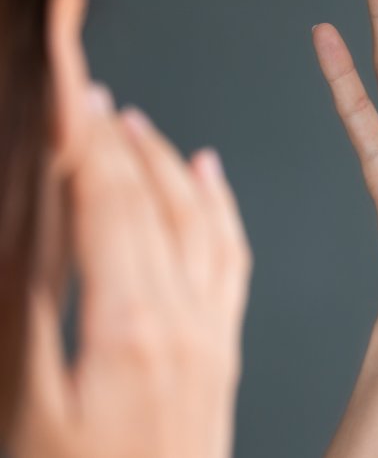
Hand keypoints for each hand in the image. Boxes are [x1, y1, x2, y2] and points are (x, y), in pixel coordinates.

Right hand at [13, 85, 250, 457]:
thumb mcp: (32, 402)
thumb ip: (35, 308)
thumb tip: (37, 230)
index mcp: (128, 326)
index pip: (105, 203)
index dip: (85, 140)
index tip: (69, 89)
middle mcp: (182, 319)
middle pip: (150, 202)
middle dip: (116, 138)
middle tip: (88, 87)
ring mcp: (210, 333)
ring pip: (199, 223)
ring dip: (166, 165)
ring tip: (135, 122)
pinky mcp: (223, 349)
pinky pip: (232, 261)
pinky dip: (220, 210)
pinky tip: (209, 174)